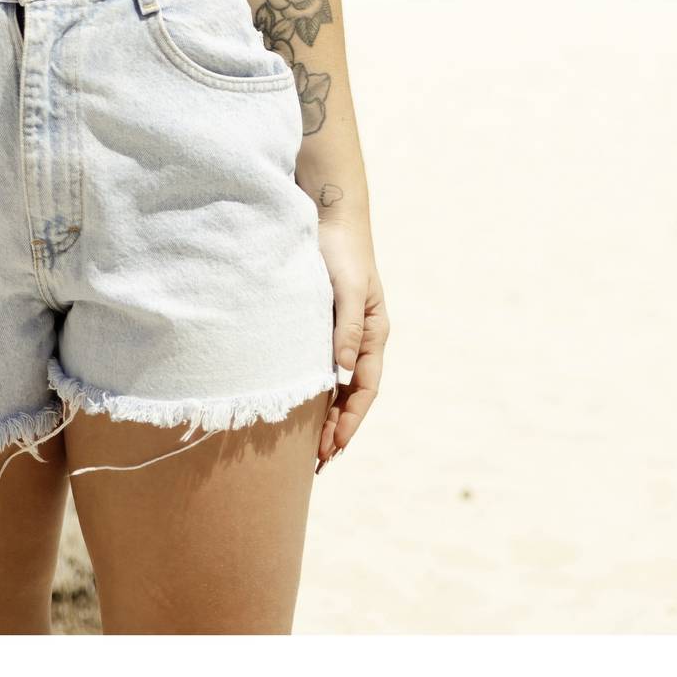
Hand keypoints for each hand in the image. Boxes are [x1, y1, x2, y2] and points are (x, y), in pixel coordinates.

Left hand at [314, 213, 387, 469]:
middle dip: (338, 429)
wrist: (328, 213)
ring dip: (326, 417)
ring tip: (309, 450)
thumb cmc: (341, 249)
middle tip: (317, 463)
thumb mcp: (347, 287)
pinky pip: (323, 369)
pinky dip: (316, 394)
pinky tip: (301, 410)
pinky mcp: (324, 326)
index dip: (350, 421)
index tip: (333, 447)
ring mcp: (343, 334)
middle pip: (352, 395)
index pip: (365, 389)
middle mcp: (360, 339)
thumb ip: (346, 326)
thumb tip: (343, 371)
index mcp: (374, 333)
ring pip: (338, 387)